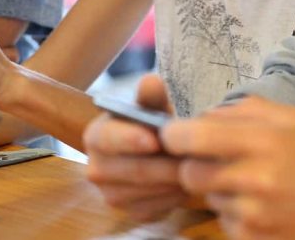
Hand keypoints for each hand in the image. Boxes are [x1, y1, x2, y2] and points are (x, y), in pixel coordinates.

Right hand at [84, 74, 187, 220]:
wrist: (153, 149)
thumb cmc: (151, 122)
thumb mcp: (153, 104)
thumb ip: (152, 94)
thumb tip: (151, 81)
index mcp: (95, 136)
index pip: (108, 139)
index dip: (131, 139)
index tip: (156, 139)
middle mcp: (96, 169)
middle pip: (135, 169)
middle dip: (167, 162)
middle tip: (195, 154)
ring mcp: (112, 195)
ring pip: (151, 190)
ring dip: (177, 178)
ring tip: (198, 164)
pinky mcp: (132, 212)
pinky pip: (159, 207)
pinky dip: (177, 194)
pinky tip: (189, 179)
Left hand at [162, 98, 294, 239]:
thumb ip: (247, 109)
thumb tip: (205, 114)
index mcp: (263, 141)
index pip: (192, 136)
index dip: (175, 135)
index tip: (177, 135)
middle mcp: (254, 179)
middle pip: (189, 172)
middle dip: (194, 165)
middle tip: (214, 161)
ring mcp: (252, 215)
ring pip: (206, 197)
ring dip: (218, 190)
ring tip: (251, 185)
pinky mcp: (252, 239)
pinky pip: (223, 221)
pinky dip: (234, 213)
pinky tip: (261, 207)